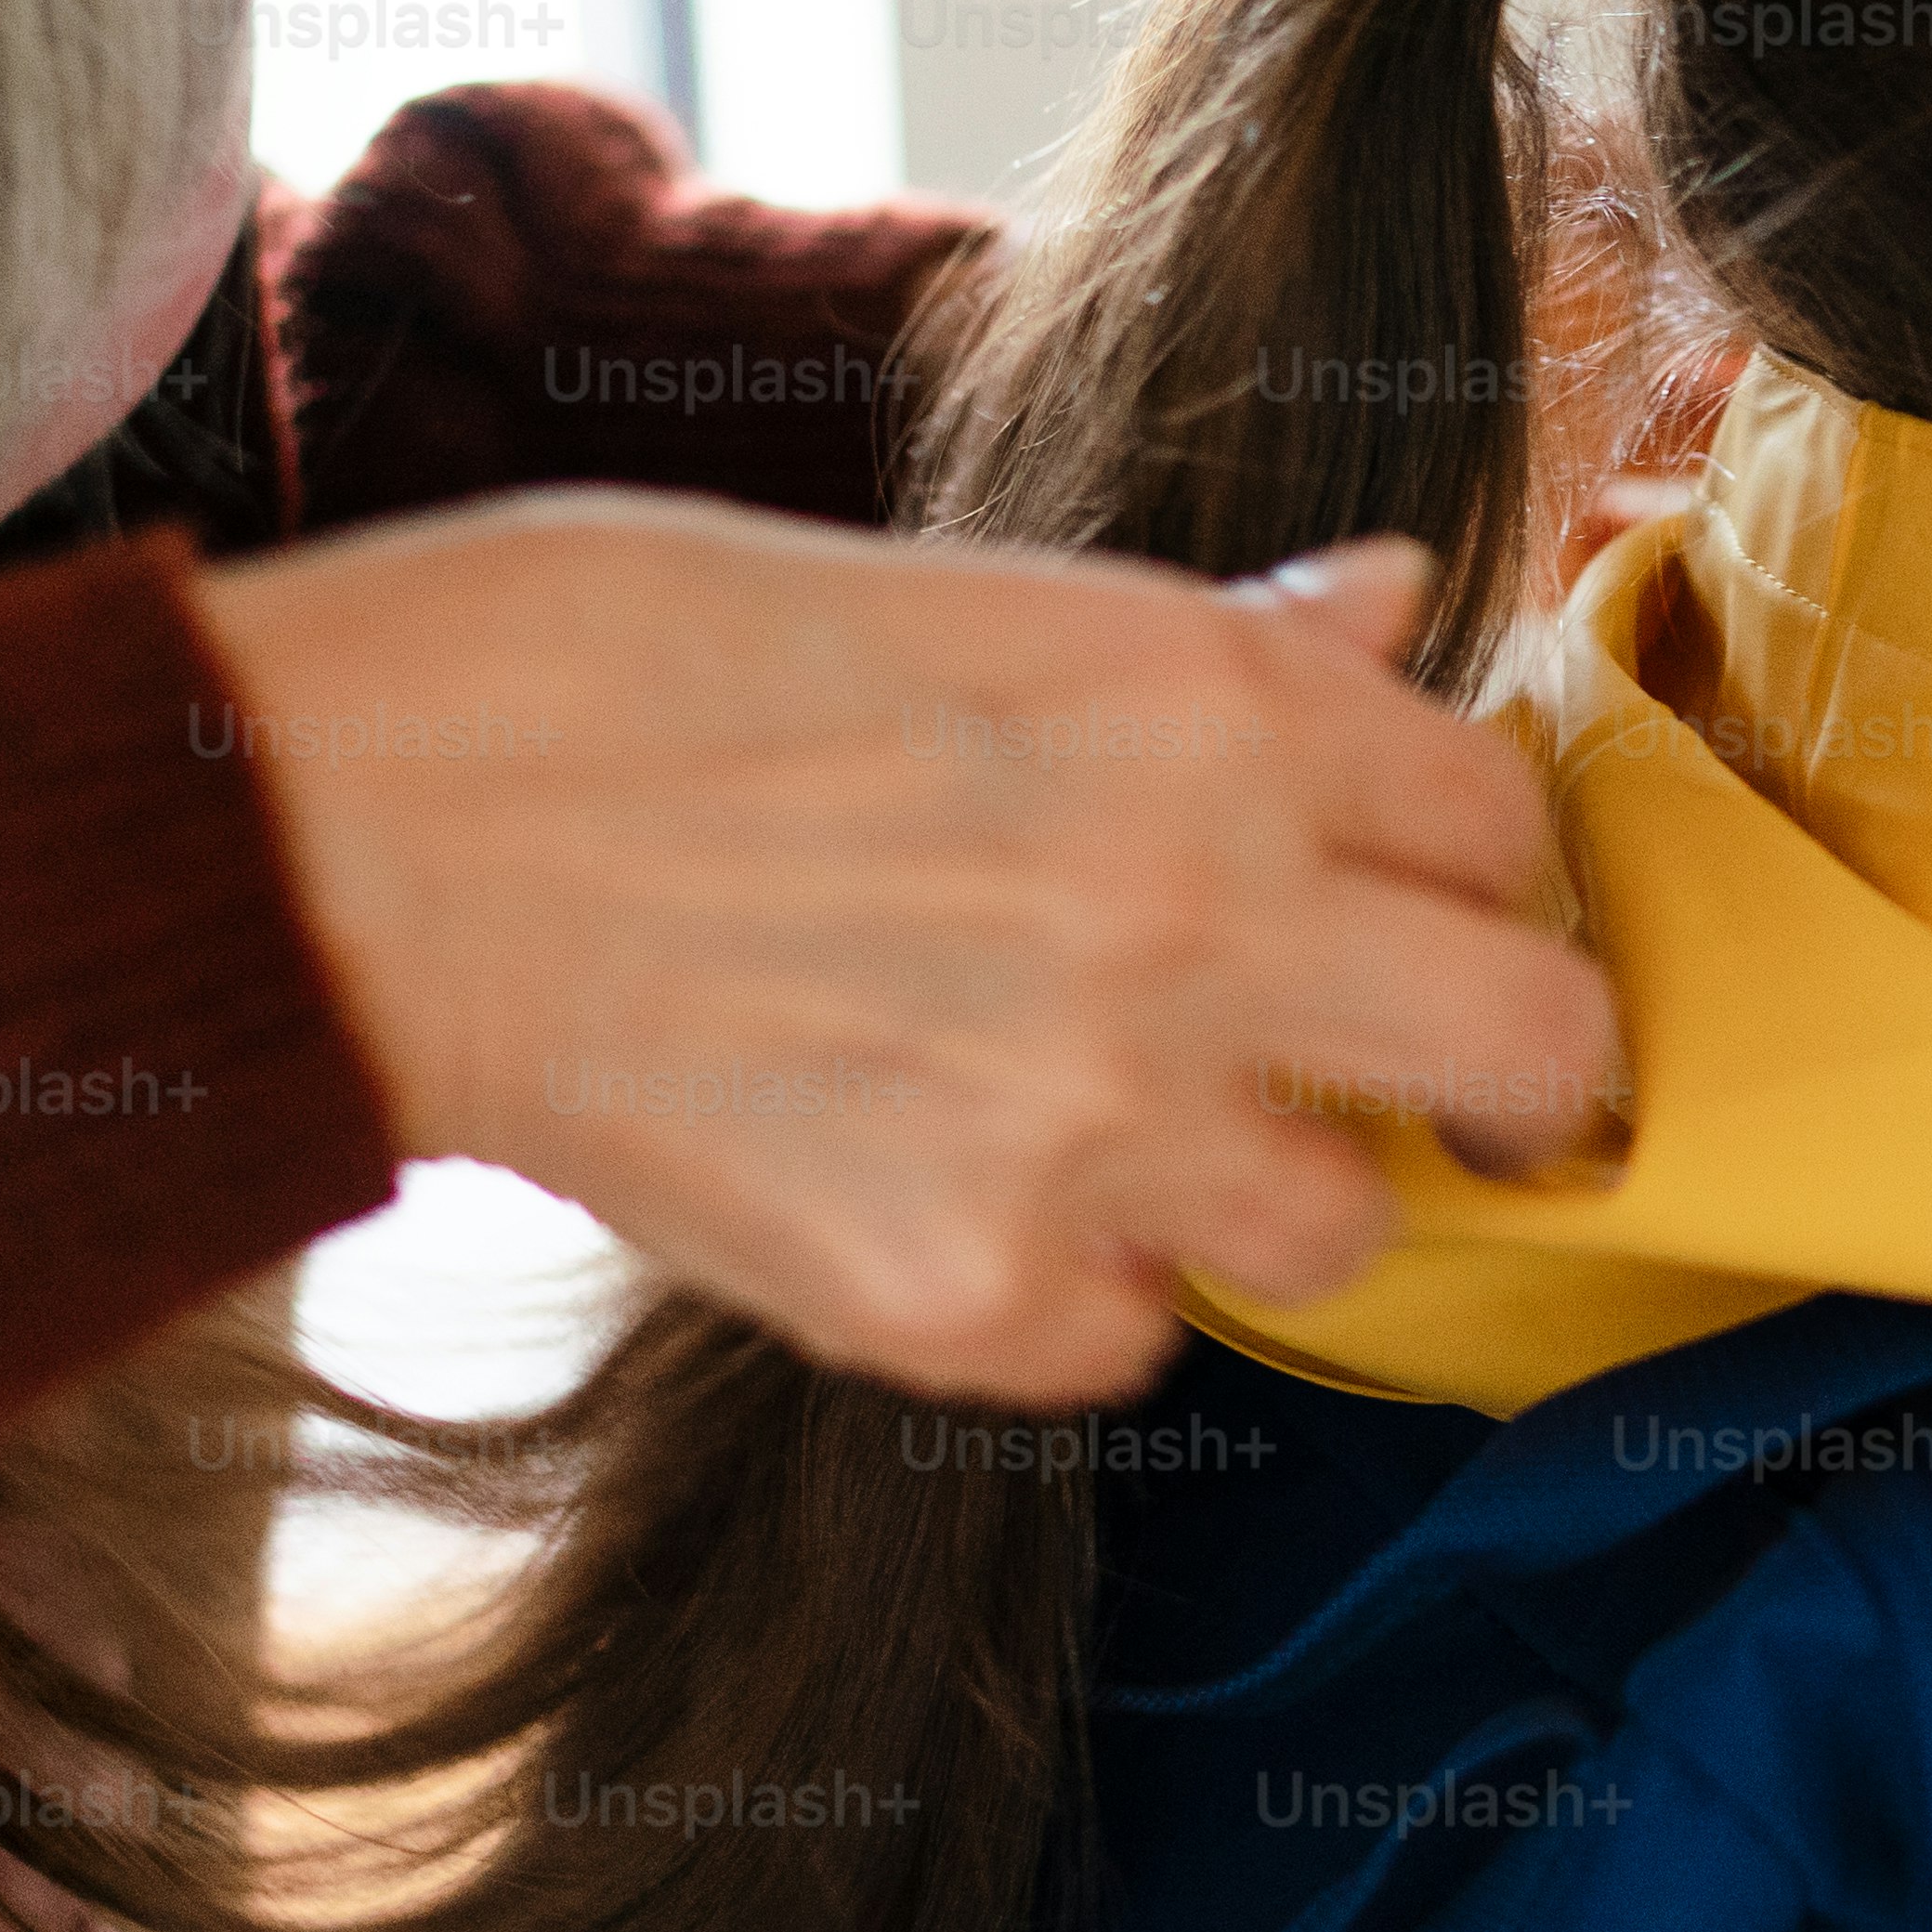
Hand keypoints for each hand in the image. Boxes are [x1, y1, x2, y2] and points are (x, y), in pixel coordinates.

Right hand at [188, 499, 1620, 1407]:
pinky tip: (942, 1179)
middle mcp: (1199, 912)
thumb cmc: (647, 667)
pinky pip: (1134, 1340)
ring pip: (1342, 1225)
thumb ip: (1222, 647)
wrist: (396, 832)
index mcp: (1211, 709)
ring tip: (1105, 1119)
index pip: (1503, 822)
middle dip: (1505, 1071)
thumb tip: (1390, 613)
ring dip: (1256, 1187)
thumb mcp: (977, 592)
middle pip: (1534, 1049)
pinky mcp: (972, 1292)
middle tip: (1434, 1084)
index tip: (1414, 899)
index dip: (1466, 867)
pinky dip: (1070, 1287)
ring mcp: (1094, 1120)